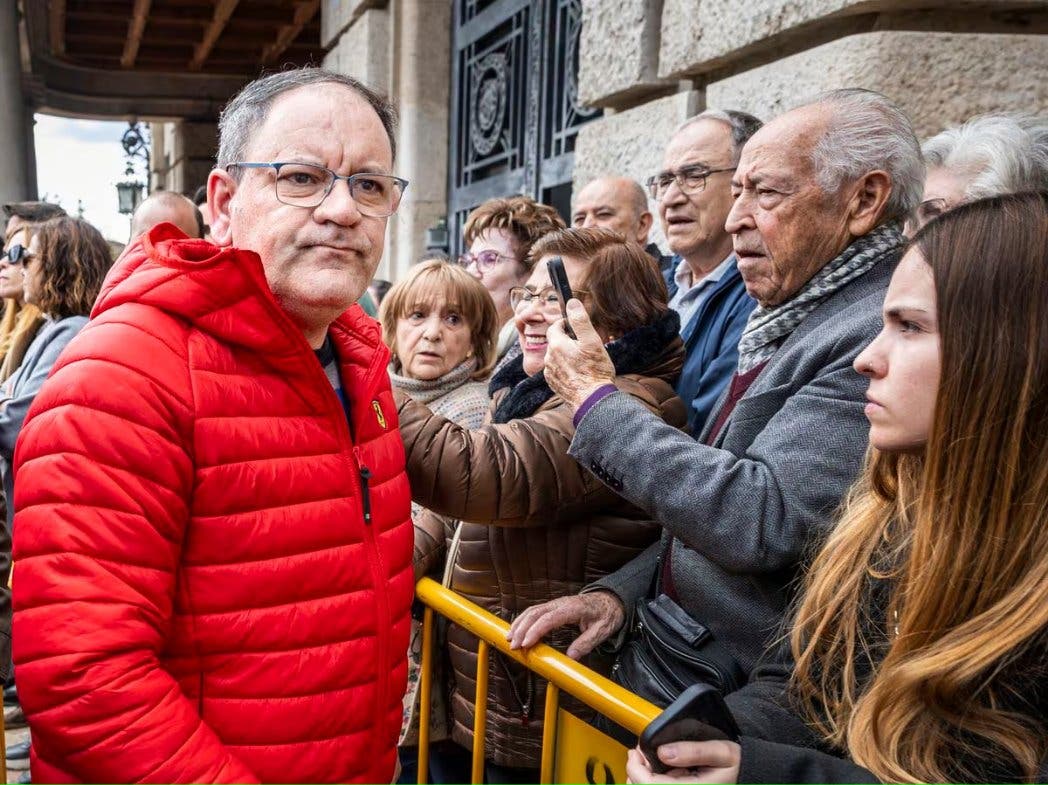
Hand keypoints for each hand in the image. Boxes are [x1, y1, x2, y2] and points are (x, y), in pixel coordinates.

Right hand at [506, 591, 625, 659]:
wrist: (610, 600)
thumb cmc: (607, 615)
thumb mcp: (602, 631)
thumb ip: (586, 643)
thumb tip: (571, 657)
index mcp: (573, 608)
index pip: (549, 618)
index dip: (536, 631)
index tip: (526, 644)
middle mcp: (561, 603)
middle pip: (536, 613)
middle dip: (522, 629)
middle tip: (513, 646)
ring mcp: (556, 603)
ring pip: (532, 611)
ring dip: (519, 624)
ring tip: (509, 639)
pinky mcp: (553, 607)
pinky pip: (535, 611)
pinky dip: (523, 620)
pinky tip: (516, 630)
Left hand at [545, 299, 615, 410]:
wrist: (592, 400)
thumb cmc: (595, 371)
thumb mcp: (592, 341)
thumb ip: (580, 321)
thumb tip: (572, 303)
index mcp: (556, 345)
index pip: (554, 327)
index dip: (564, 324)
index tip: (575, 326)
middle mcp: (549, 358)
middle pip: (555, 342)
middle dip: (567, 340)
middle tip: (583, 345)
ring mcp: (550, 373)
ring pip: (556, 357)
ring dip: (566, 355)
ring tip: (583, 361)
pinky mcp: (553, 384)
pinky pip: (557, 370)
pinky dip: (565, 368)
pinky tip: (578, 373)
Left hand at [625, 741, 740, 783]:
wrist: (752, 779)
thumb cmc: (740, 768)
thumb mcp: (721, 752)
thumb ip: (693, 751)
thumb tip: (662, 752)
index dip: (635, 768)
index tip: (635, 751)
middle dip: (636, 773)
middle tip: (639, 754)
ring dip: (644, 780)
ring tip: (648, 762)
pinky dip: (657, 782)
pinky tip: (666, 772)